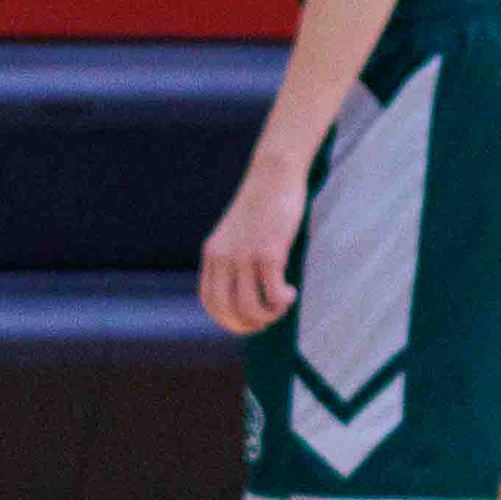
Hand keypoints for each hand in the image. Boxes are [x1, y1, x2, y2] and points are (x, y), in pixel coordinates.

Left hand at [199, 154, 308, 335]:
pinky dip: (282, 301)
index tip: (247, 322)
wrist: (273, 174)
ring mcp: (244, 255)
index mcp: (212, 254)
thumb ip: (234, 258)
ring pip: (249, 307)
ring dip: (268, 315)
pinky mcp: (268, 252)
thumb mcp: (237, 233)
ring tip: (281, 306)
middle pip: (227, 310)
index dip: (227, 320)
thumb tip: (245, 290)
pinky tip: (290, 292)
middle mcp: (223, 257)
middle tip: (266, 321)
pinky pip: (272, 294)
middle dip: (247, 325)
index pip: (210, 301)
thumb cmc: (261, 204)